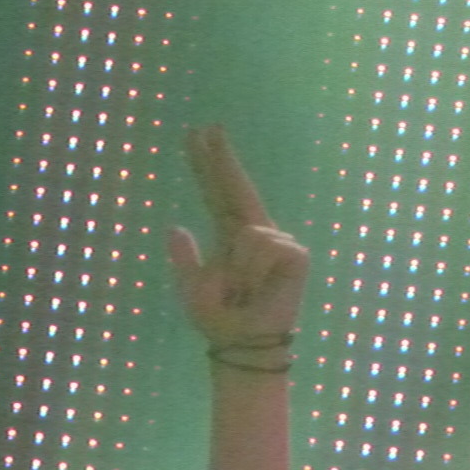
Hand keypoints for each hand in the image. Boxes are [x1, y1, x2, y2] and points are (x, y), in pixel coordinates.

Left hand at [167, 125, 307, 352]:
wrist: (243, 344)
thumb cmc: (219, 322)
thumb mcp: (192, 291)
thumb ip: (184, 260)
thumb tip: (174, 227)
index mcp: (229, 236)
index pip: (215, 192)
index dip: (206, 164)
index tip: (196, 134)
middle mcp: (255, 232)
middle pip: (235, 185)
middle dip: (221, 156)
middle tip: (208, 125)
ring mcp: (278, 242)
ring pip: (246, 232)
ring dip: (238, 268)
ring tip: (243, 291)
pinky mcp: (295, 255)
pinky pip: (264, 247)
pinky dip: (254, 272)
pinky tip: (260, 288)